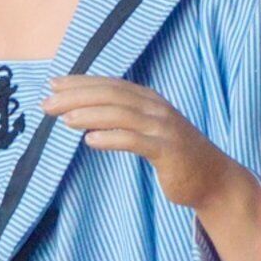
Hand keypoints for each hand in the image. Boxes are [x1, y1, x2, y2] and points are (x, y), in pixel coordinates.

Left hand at [42, 76, 239, 208]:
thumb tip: (81, 116)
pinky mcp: (168, 150)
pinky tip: (90, 141)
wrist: (213, 179)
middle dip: (76, 96)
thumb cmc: (175, 155)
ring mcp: (164, 128)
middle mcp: (156, 108)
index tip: (52, 84)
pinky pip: (136, 141)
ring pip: (121, 114)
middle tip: (46, 102)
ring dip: (89, 115)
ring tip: (63, 119)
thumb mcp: (148, 130)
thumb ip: (122, 119)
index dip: (80, 82)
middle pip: (111, 95)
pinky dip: (111, 138)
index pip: (109, 84)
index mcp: (149, 100)